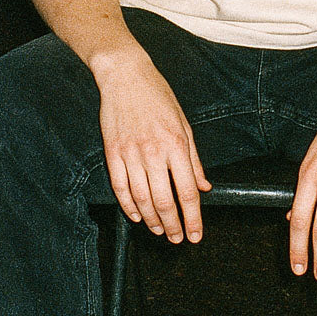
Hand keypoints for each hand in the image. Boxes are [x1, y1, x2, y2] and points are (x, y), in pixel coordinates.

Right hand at [95, 51, 210, 243]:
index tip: (196, 234)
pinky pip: (120, 186)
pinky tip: (136, 215)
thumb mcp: (184, 124)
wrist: (126, 76)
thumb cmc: (159, 96)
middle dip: (173, 225)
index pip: (187, 191)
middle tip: (178, 239)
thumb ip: (194, 159)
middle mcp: (153, 152)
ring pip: (141, 199)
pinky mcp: (112, 152)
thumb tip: (204, 186)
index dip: (193, 218)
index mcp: (176, 144)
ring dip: (151, 220)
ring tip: (159, 231)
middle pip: (164, 201)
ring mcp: (130, 153)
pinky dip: (128, 205)